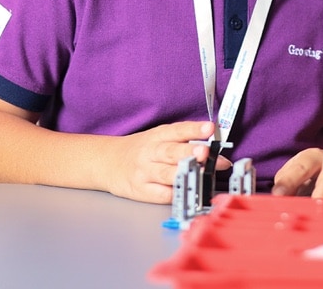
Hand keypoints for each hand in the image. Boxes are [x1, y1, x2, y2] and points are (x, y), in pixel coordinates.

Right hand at [105, 120, 230, 203]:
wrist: (107, 162)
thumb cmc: (142, 150)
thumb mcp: (158, 138)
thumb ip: (183, 142)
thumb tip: (215, 150)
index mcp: (158, 136)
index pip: (177, 130)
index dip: (194, 129)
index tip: (210, 127)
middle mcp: (151, 153)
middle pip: (172, 152)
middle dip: (190, 152)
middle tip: (206, 152)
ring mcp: (145, 172)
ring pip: (167, 174)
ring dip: (186, 174)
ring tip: (203, 173)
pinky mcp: (141, 190)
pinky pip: (162, 194)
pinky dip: (177, 193)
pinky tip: (190, 191)